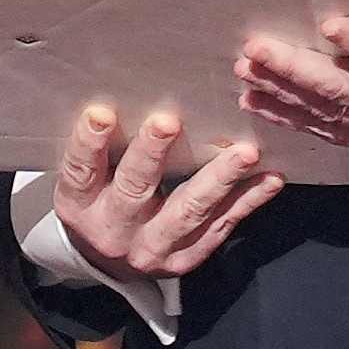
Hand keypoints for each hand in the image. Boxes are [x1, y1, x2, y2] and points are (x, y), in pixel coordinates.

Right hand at [49, 103, 279, 286]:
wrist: (107, 260)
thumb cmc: (99, 199)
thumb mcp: (87, 179)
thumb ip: (103, 148)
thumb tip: (132, 88)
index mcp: (79, 205)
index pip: (80, 171)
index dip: (89, 143)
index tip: (101, 112)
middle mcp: (113, 231)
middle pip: (133, 191)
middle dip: (151, 155)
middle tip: (169, 122)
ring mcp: (152, 249)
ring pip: (187, 212)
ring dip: (219, 179)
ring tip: (244, 152)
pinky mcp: (184, 258)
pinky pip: (219, 228)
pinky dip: (247, 202)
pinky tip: (269, 179)